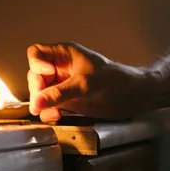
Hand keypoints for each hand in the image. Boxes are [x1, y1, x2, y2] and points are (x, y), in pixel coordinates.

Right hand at [27, 42, 150, 122]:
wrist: (135, 97)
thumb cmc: (116, 81)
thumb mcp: (86, 84)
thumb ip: (60, 93)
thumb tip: (37, 103)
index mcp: (64, 54)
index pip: (36, 53)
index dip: (37, 64)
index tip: (48, 75)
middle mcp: (60, 69)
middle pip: (34, 76)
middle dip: (37, 89)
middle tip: (45, 101)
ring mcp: (62, 86)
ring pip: (38, 93)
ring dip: (41, 104)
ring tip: (54, 113)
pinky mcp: (66, 101)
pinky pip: (47, 106)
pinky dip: (48, 113)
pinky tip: (56, 116)